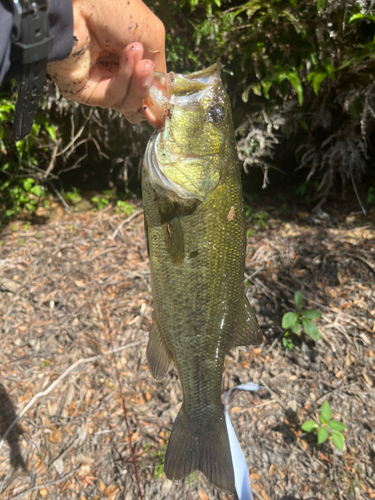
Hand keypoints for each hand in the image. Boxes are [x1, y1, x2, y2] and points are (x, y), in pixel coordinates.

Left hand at [47, 0, 165, 122]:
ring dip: (137, 85)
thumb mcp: (151, 38)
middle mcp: (111, 75)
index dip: (156, 98)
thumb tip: (165, 99)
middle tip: (148, 68)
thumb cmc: (116, 9)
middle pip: (137, 102)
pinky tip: (128, 59)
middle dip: (146, 88)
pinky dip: (123, 81)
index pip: (144, 91)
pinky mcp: (82, 92)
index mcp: (127, 62)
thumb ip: (159, 69)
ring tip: (140, 62)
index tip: (166, 98)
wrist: (82, 2)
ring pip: (126, 104)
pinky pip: (110, 98)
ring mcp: (97, 84)